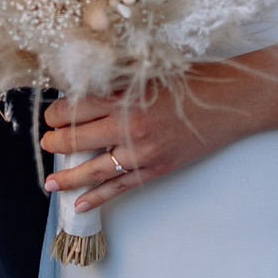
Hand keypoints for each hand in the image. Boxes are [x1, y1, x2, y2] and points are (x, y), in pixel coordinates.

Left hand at [39, 76, 268, 213]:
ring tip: (51, 184)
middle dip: (56, 144)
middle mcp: (128, 127)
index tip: (50, 116)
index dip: (55, 115)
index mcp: (124, 98)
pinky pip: (120, 187)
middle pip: (77, 139)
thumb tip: (83, 94)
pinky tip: (80, 203)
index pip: (74, 109)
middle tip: (47, 144)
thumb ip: (117, 85)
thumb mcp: (148, 73)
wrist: (229, 101)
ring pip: (94, 169)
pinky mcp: (156, 168)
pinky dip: (98, 197)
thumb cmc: (191, 80)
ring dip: (69, 177)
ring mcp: (142, 152)